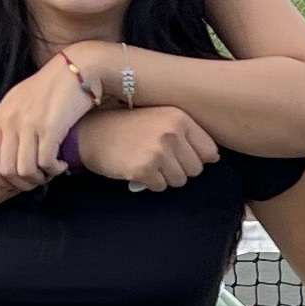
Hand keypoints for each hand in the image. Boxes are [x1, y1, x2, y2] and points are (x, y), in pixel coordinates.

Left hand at [0, 52, 97, 188]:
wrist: (76, 69)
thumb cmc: (45, 86)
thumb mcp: (13, 99)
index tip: (13, 183)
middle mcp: (11, 122)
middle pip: (6, 170)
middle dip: (22, 183)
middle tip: (36, 180)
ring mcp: (30, 124)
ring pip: (25, 170)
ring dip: (39, 179)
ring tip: (49, 173)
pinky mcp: (51, 128)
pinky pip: (46, 162)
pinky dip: (54, 170)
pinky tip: (62, 164)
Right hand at [76, 104, 217, 191]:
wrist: (91, 133)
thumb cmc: (128, 127)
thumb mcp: (160, 119)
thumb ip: (187, 134)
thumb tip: (214, 158)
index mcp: (179, 118)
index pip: (210, 151)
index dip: (196, 158)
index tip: (178, 154)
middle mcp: (171, 132)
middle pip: (195, 169)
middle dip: (179, 170)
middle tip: (157, 159)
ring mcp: (157, 151)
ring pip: (180, 181)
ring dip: (164, 177)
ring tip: (147, 162)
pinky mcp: (143, 169)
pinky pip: (160, 187)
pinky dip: (150, 183)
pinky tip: (136, 168)